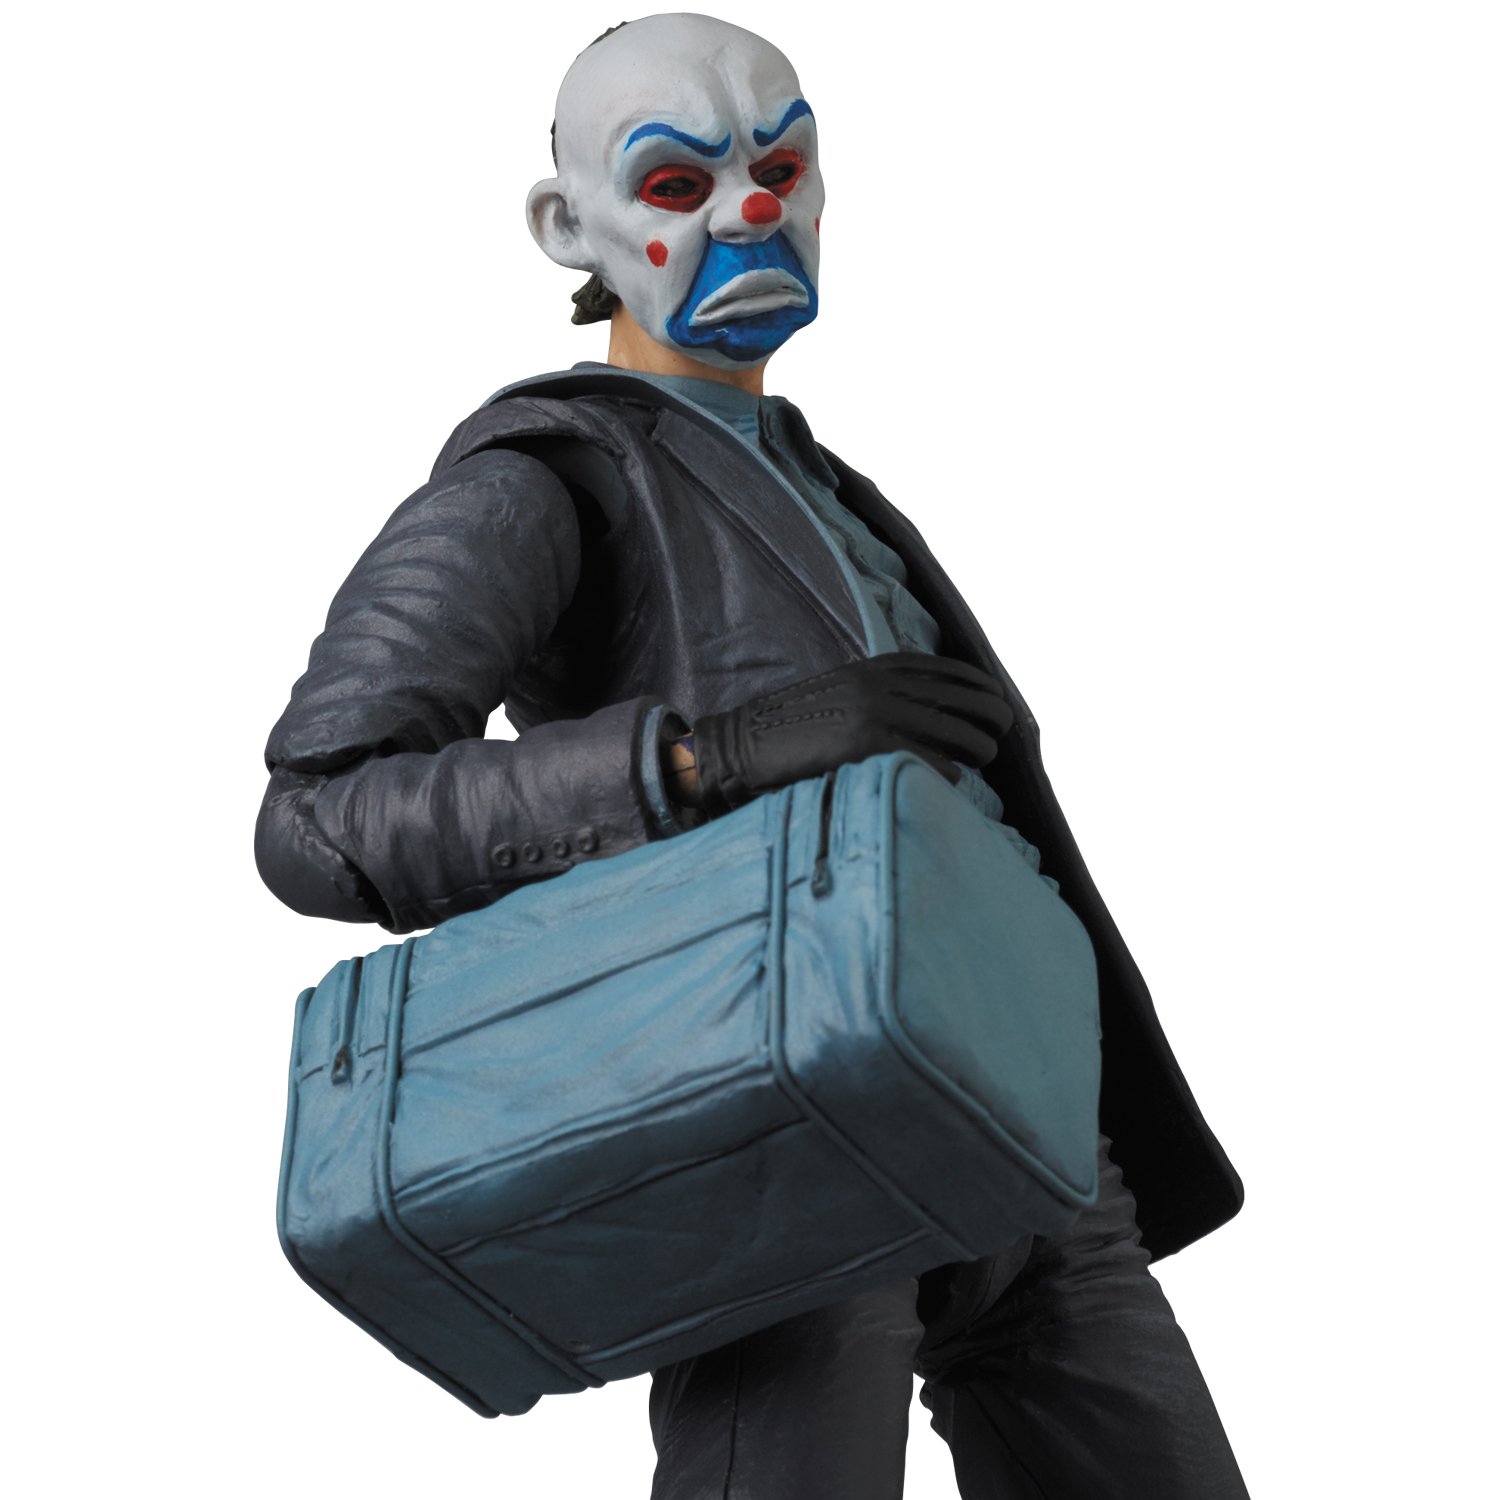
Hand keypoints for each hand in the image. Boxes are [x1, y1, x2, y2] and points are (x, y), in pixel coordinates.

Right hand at [688, 652, 1013, 814]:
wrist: (740, 745)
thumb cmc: (787, 729)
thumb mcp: (834, 693)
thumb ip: (873, 692)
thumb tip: (917, 707)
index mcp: (870, 668)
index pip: (942, 668)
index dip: (976, 682)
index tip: (995, 694)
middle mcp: (877, 684)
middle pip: (958, 696)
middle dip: (989, 711)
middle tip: (1003, 728)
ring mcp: (874, 713)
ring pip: (952, 729)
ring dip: (977, 744)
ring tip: (984, 756)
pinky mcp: (867, 745)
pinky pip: (928, 760)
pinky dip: (947, 770)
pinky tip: (953, 779)